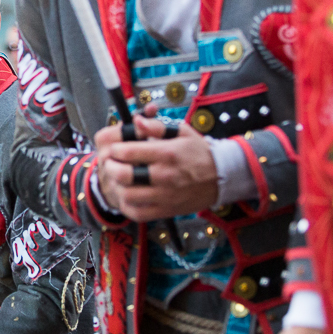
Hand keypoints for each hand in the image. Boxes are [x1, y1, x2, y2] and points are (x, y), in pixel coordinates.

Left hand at [94, 118, 217, 221]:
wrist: (222, 177)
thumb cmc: (198, 152)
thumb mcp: (182, 132)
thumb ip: (156, 126)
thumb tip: (136, 120)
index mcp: (166, 153)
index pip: (128, 151)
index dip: (114, 149)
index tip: (115, 148)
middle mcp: (164, 175)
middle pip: (123, 175)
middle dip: (110, 167)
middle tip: (111, 163)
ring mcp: (165, 195)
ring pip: (127, 195)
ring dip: (116, 187)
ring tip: (117, 179)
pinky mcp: (166, 210)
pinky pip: (138, 213)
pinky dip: (127, 205)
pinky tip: (127, 195)